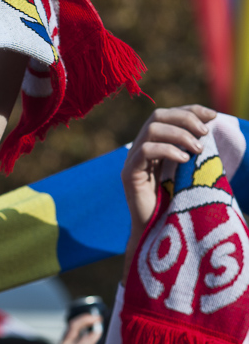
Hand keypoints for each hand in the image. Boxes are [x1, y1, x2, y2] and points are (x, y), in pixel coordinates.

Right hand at [120, 106, 214, 280]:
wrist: (158, 233)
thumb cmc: (176, 205)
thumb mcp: (189, 171)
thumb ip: (192, 151)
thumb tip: (210, 129)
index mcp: (154, 146)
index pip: (167, 115)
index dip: (190, 110)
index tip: (213, 115)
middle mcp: (140, 150)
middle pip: (157, 116)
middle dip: (185, 119)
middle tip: (204, 133)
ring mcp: (132, 162)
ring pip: (151, 129)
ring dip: (179, 134)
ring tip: (196, 150)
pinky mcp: (129, 175)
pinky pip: (144, 152)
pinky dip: (167, 150)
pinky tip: (184, 160)